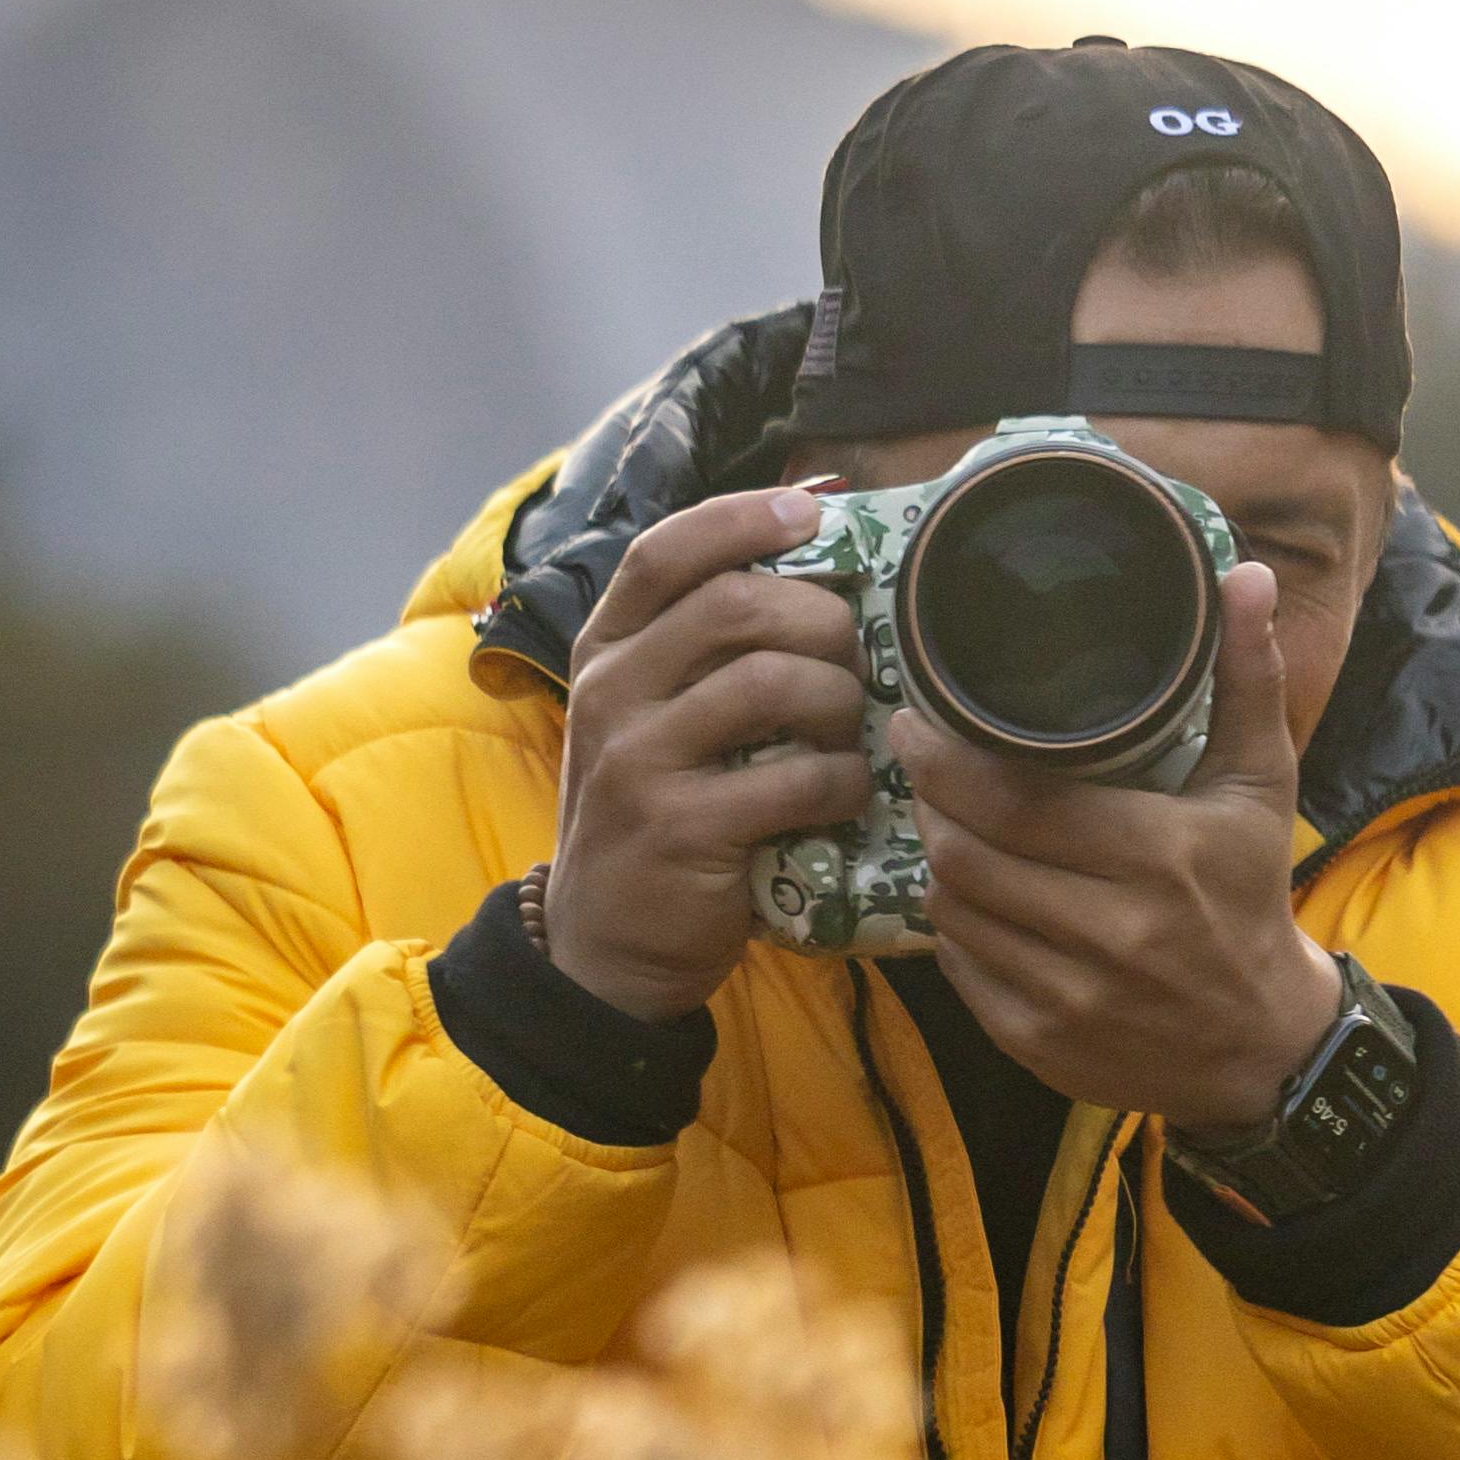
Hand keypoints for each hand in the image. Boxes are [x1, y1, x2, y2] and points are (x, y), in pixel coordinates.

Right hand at [544, 490, 870, 1019]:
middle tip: (855, 657)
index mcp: (605, 651)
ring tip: (851, 732)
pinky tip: (846, 795)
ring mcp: (639, 762)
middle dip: (820, 619)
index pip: (666, 552)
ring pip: (768, 683)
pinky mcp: (681, 830)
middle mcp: (610, 694)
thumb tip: (811, 551)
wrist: (604, 948)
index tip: (811, 511)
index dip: (743, 518)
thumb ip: (703, 652)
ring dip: (837, 701)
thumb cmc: (654, 817)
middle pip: (734, 605)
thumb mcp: (651, 721)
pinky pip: (792, 778)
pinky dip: (840, 782)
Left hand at [893, 559, 1341, 1141]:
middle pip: (968, 853)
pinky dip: (953, 925)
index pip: (1016, 803)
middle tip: (922, 760)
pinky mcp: (1036, 1043)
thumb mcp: (1260, 787)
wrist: (1258, 1046)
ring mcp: (1068, 997)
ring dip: (938, 859)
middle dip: (931, 801)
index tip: (920, 720)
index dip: (948, 759)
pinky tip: (970, 893)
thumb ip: (1248, 679)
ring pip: (953, 909)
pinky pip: (959, 967)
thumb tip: (1245, 575)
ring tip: (945, 819)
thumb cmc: (1248, 898)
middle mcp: (1110, 934)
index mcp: (1159, 859)